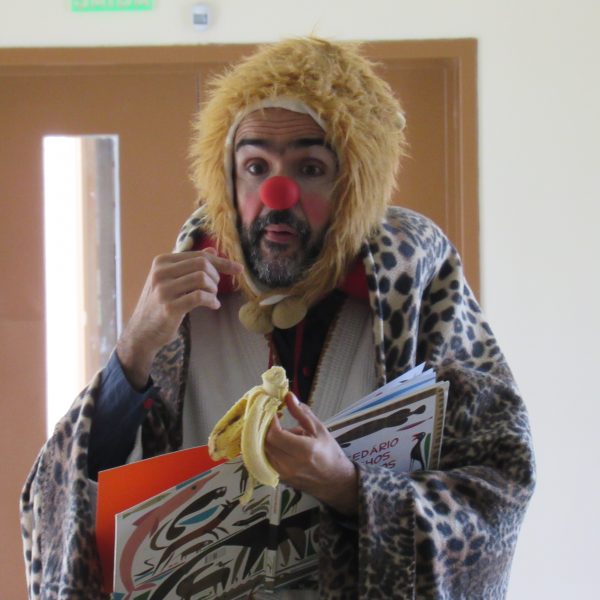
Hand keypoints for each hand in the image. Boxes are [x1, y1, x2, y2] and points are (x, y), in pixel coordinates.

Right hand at [117, 249, 242, 388]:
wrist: (142, 332)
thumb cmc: (160, 304)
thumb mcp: (171, 280)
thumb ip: (190, 265)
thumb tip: (212, 250)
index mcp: (162, 261)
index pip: (199, 255)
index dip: (221, 261)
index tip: (238, 269)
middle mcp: (160, 272)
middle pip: (202, 264)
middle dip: (216, 276)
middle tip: (215, 289)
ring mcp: (163, 290)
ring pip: (202, 279)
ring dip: (213, 289)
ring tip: (212, 297)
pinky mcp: (169, 307)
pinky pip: (200, 297)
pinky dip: (212, 301)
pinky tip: (213, 305)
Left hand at [265, 394, 357, 515]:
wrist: (334, 480)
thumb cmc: (329, 453)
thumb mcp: (319, 429)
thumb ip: (301, 413)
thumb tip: (288, 396)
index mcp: (304, 451)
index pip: (275, 434)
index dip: (270, 420)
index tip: (272, 409)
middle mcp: (290, 465)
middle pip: (265, 442)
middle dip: (264, 426)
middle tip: (269, 415)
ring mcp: (282, 474)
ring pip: (260, 451)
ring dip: (263, 437)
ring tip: (273, 426)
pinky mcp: (278, 478)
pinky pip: (263, 459)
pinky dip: (265, 447)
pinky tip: (274, 440)